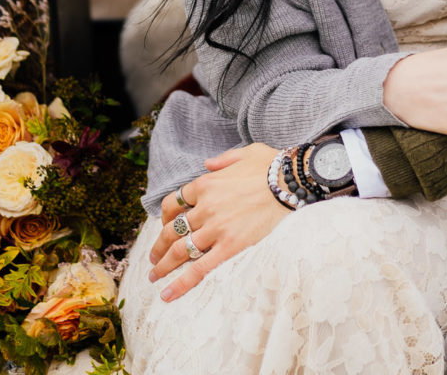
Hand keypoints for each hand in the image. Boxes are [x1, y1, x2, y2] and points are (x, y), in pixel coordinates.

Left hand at [147, 143, 287, 300]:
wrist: (293, 181)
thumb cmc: (272, 166)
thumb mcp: (244, 153)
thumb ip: (222, 160)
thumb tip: (208, 163)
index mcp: (205, 184)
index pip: (174, 203)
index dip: (166, 216)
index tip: (165, 225)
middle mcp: (205, 207)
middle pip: (172, 230)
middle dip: (159, 246)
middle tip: (153, 258)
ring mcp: (216, 228)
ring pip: (180, 250)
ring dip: (164, 265)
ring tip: (155, 276)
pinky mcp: (230, 247)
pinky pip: (200, 269)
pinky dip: (180, 283)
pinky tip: (167, 294)